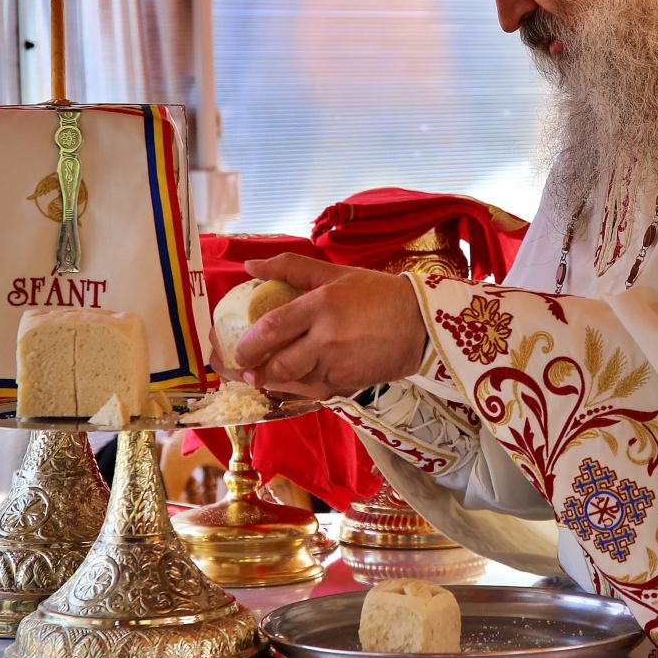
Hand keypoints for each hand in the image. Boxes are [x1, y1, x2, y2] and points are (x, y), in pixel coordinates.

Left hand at [217, 254, 428, 399]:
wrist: (422, 325)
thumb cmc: (377, 294)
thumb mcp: (336, 273)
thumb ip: (291, 268)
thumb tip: (250, 266)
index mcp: (323, 305)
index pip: (273, 327)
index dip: (248, 343)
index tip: (235, 348)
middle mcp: (329, 339)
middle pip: (279, 365)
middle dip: (255, 370)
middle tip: (243, 368)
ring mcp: (339, 366)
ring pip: (294, 382)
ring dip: (274, 381)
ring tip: (263, 374)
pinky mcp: (349, 385)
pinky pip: (313, 390)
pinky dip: (297, 387)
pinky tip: (291, 379)